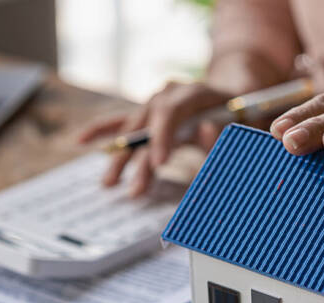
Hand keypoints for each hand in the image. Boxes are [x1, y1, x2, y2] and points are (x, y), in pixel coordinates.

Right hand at [78, 81, 230, 195]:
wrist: (237, 91)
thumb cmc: (243, 112)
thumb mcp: (243, 123)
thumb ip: (225, 131)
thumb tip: (204, 133)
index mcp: (193, 92)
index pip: (171, 112)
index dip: (162, 137)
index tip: (158, 164)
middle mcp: (169, 92)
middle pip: (147, 125)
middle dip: (140, 160)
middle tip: (136, 190)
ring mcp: (155, 101)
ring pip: (133, 130)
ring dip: (121, 158)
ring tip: (109, 184)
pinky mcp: (148, 113)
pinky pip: (121, 120)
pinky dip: (102, 130)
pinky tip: (80, 140)